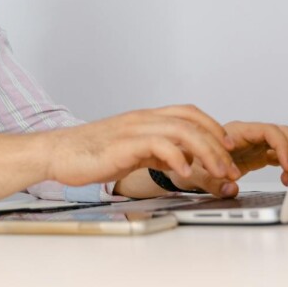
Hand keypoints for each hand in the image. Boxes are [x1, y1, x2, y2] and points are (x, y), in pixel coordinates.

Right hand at [43, 105, 241, 187]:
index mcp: (145, 118)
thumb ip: (154, 152)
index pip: (188, 113)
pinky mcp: (124, 144)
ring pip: (182, 131)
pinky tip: (185, 173)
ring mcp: (133, 129)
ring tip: (217, 172)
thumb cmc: (88, 154)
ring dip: (206, 152)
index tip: (229, 147)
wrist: (56, 153)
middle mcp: (142, 119)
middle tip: (231, 167)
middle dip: (217, 144)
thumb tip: (179, 160)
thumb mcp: (130, 151)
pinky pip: (159, 144)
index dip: (213, 127)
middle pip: (191, 121)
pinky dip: (177, 157)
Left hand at [168, 121, 287, 197]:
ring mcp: (252, 144)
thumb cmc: (183, 163)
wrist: (178, 164)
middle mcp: (246, 136)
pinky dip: (286, 164)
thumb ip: (211, 182)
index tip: (287, 165)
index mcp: (234, 133)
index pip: (267, 131)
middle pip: (280, 133)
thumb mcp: (192, 175)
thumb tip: (232, 189)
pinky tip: (286, 179)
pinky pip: (277, 155)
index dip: (281, 146)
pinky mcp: (255, 155)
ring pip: (282, 143)